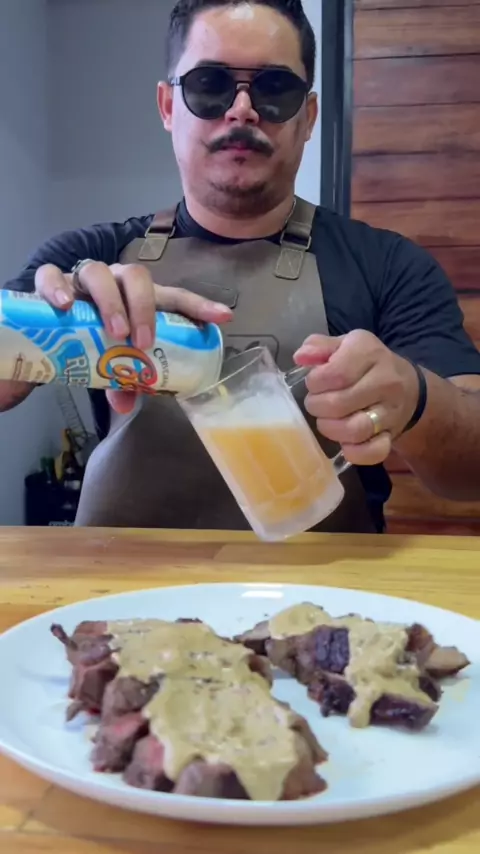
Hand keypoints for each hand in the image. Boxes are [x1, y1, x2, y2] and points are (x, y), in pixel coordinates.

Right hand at [35, 262, 232, 413]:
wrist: (44, 326)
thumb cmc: (89, 338)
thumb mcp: (108, 362)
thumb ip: (119, 379)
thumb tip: (125, 406)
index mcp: (138, 299)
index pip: (174, 297)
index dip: (199, 306)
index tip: (224, 317)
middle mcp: (114, 282)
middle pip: (136, 277)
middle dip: (144, 307)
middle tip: (142, 342)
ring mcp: (83, 278)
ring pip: (99, 272)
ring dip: (110, 301)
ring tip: (114, 331)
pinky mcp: (52, 280)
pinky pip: (51, 275)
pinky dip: (57, 287)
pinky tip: (63, 306)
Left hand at [294, 330, 419, 465]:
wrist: (408, 385)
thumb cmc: (366, 364)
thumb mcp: (345, 345)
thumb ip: (319, 346)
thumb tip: (301, 357)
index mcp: (370, 354)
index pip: (336, 374)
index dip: (315, 382)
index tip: (313, 383)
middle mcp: (385, 382)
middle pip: (340, 403)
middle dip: (317, 406)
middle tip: (316, 403)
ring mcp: (390, 411)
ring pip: (355, 429)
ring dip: (331, 429)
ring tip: (326, 420)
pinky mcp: (392, 435)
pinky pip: (374, 452)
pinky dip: (354, 452)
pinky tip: (344, 443)